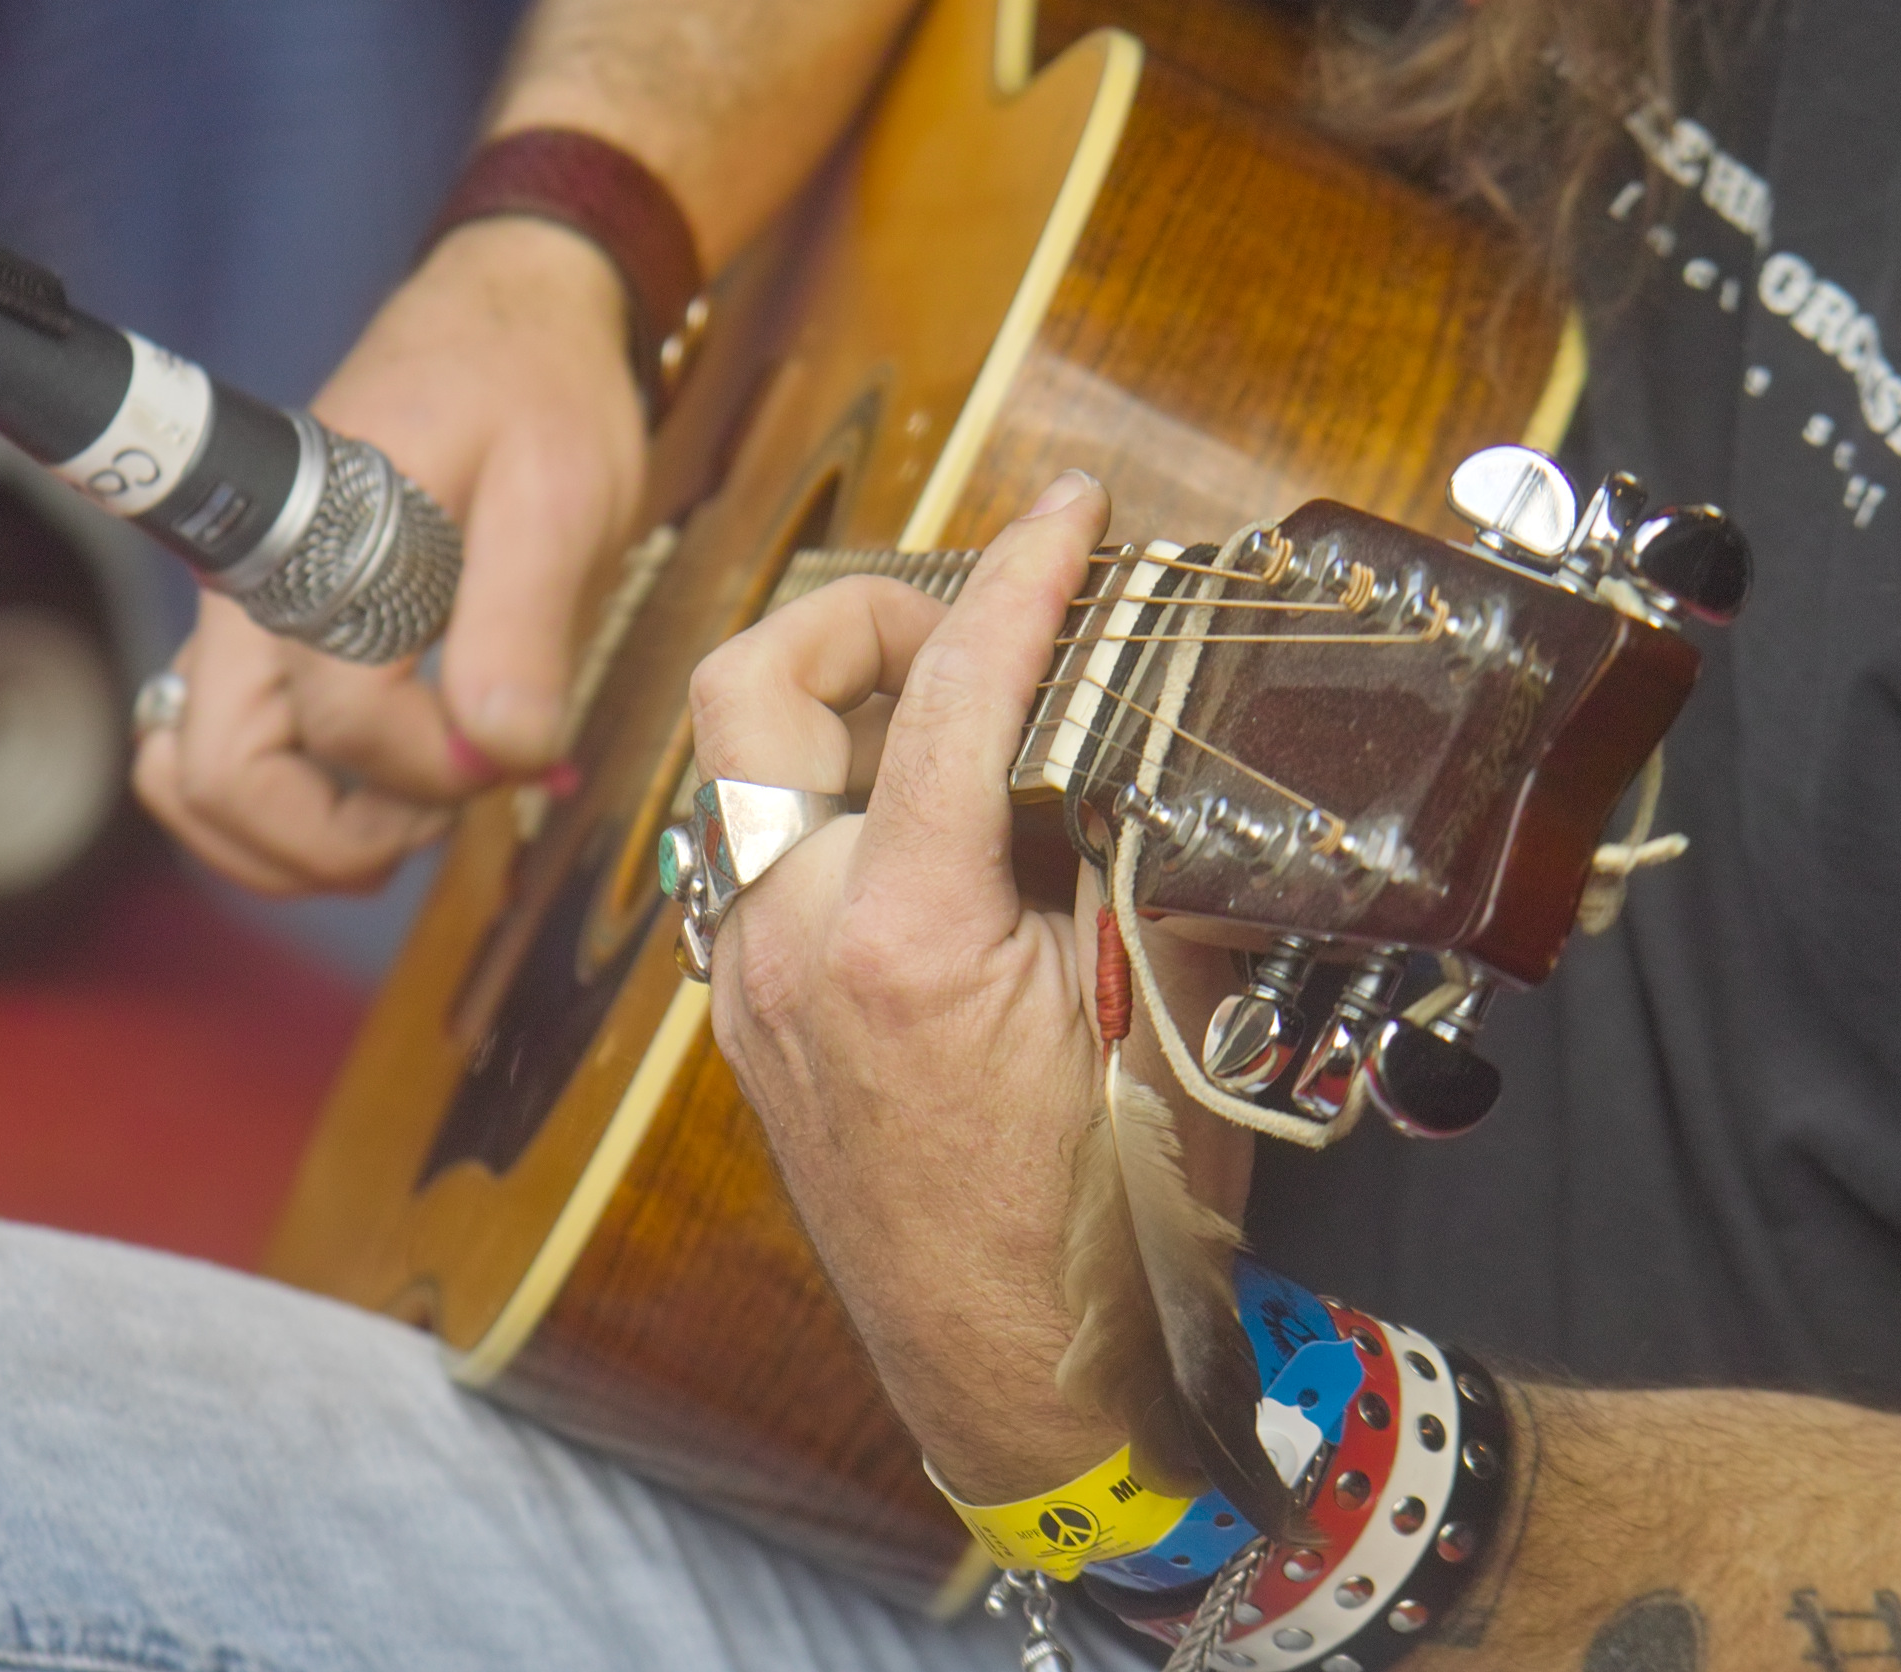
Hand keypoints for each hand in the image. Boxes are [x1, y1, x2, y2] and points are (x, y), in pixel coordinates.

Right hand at [133, 217, 647, 893]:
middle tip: (448, 806)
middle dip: (339, 839)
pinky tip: (397, 793)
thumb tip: (502, 748)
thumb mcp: (560, 493)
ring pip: (204, 793)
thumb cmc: (533, 392)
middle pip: (220, 783)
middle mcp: (250, 600)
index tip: (516, 747)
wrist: (509, 323)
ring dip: (304, 845)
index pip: (341, 721)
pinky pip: (237, 768)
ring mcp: (246, 632)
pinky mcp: (269, 651)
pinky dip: (298, 820)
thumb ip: (524, 622)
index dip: (436, 767)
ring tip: (420, 808)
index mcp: (313, 549)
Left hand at [690, 471, 1248, 1502]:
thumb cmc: (1108, 1222)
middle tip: (967, 630)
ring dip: (827, 710)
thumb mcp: (1165, 1020)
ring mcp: (748, 986)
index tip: (1067, 518)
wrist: (1024, 1382)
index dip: (1020, 580)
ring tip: (951, 722)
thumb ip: (1132, 861)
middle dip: (853, 617)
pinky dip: (821, 803)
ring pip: (736, 773)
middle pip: (752, 689)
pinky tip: (915, 829)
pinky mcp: (746, 1023)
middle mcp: (788, 946)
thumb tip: (1127, 741)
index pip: (950, 695)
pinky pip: (752, 859)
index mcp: (900, 937)